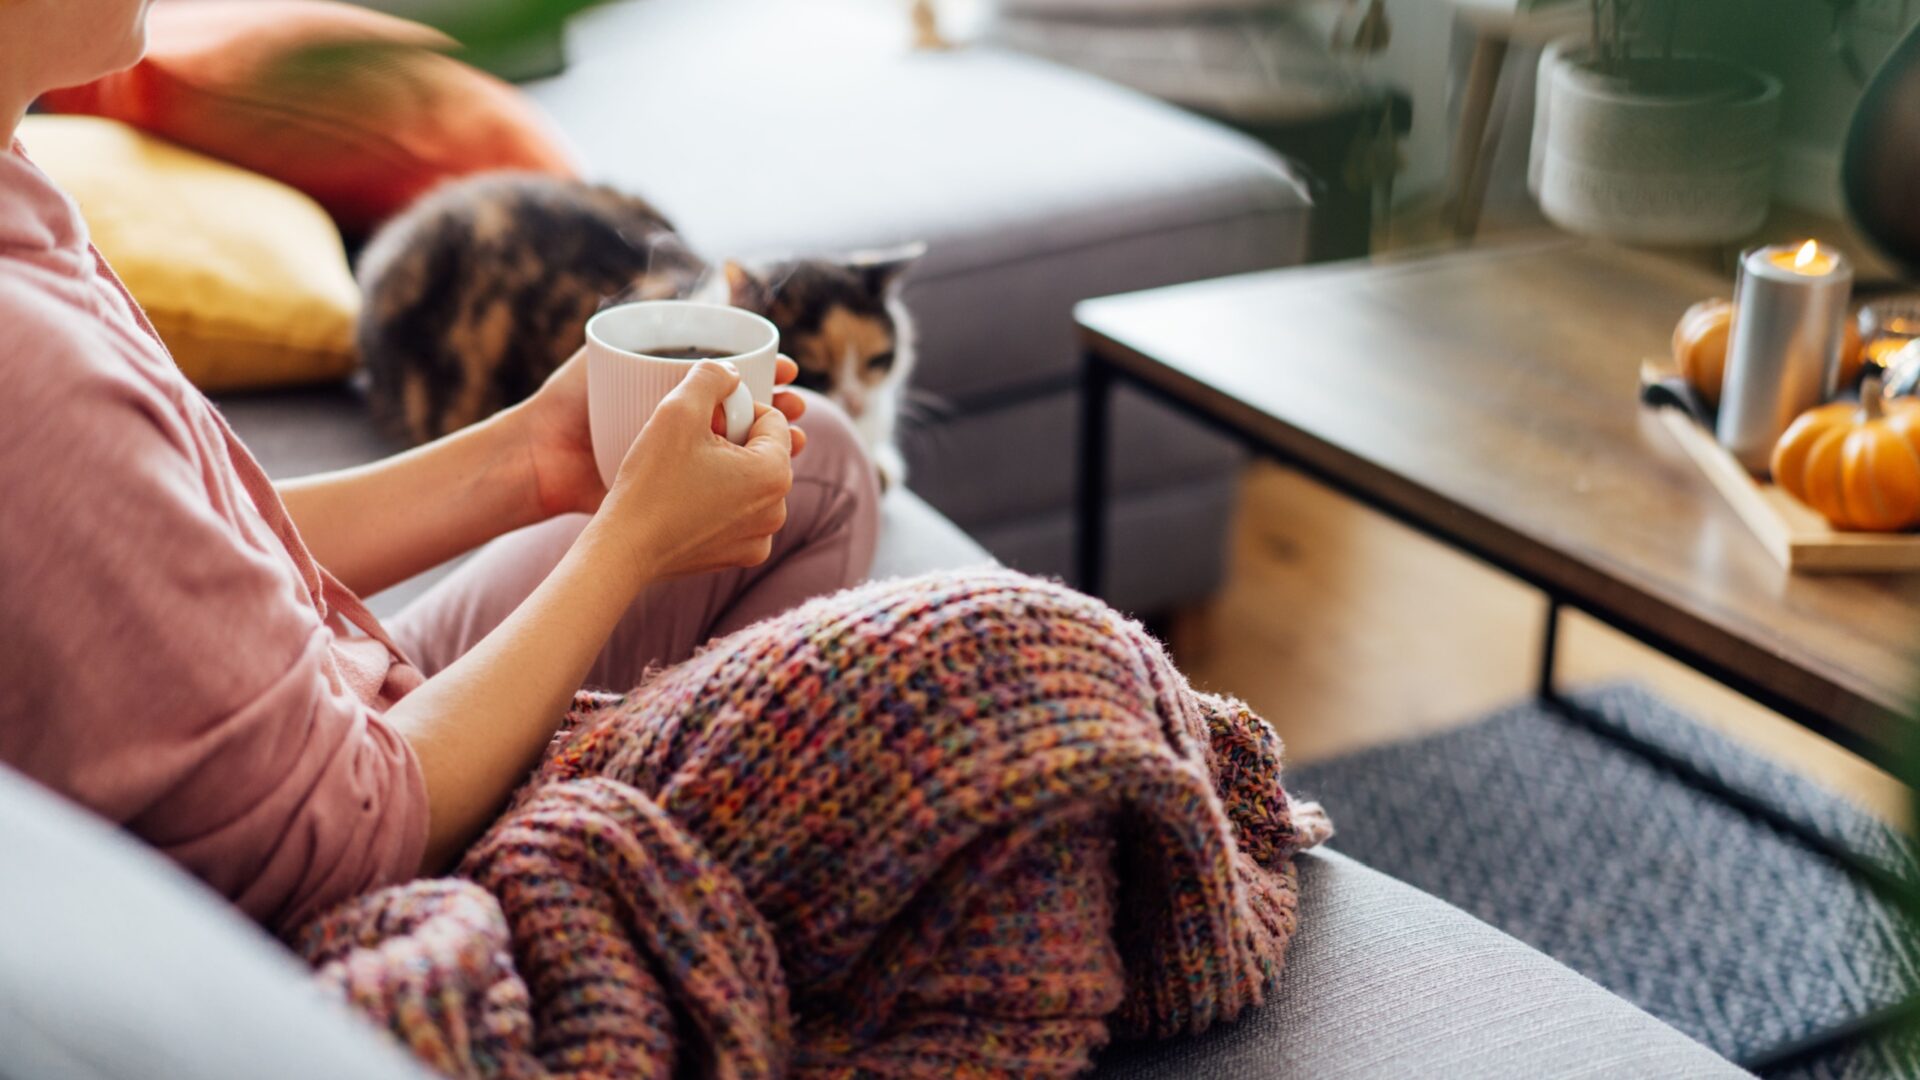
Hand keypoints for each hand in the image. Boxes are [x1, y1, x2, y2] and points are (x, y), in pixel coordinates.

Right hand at [597, 361, 794, 578]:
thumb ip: (710, 376)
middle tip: (689, 448)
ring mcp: (761, 538)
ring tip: (685, 474)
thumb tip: (731, 371)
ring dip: (727, 470)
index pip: (772, 417)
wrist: (623, 549)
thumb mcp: (677, 410)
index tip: (700, 425)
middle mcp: (778, 509)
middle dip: (733, 442)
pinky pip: (740, 514)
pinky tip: (686, 502)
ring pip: (751, 482)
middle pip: (764, 451)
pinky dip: (721, 502)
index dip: (734, 412)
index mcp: (775, 473)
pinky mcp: (741, 556)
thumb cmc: (650, 481)